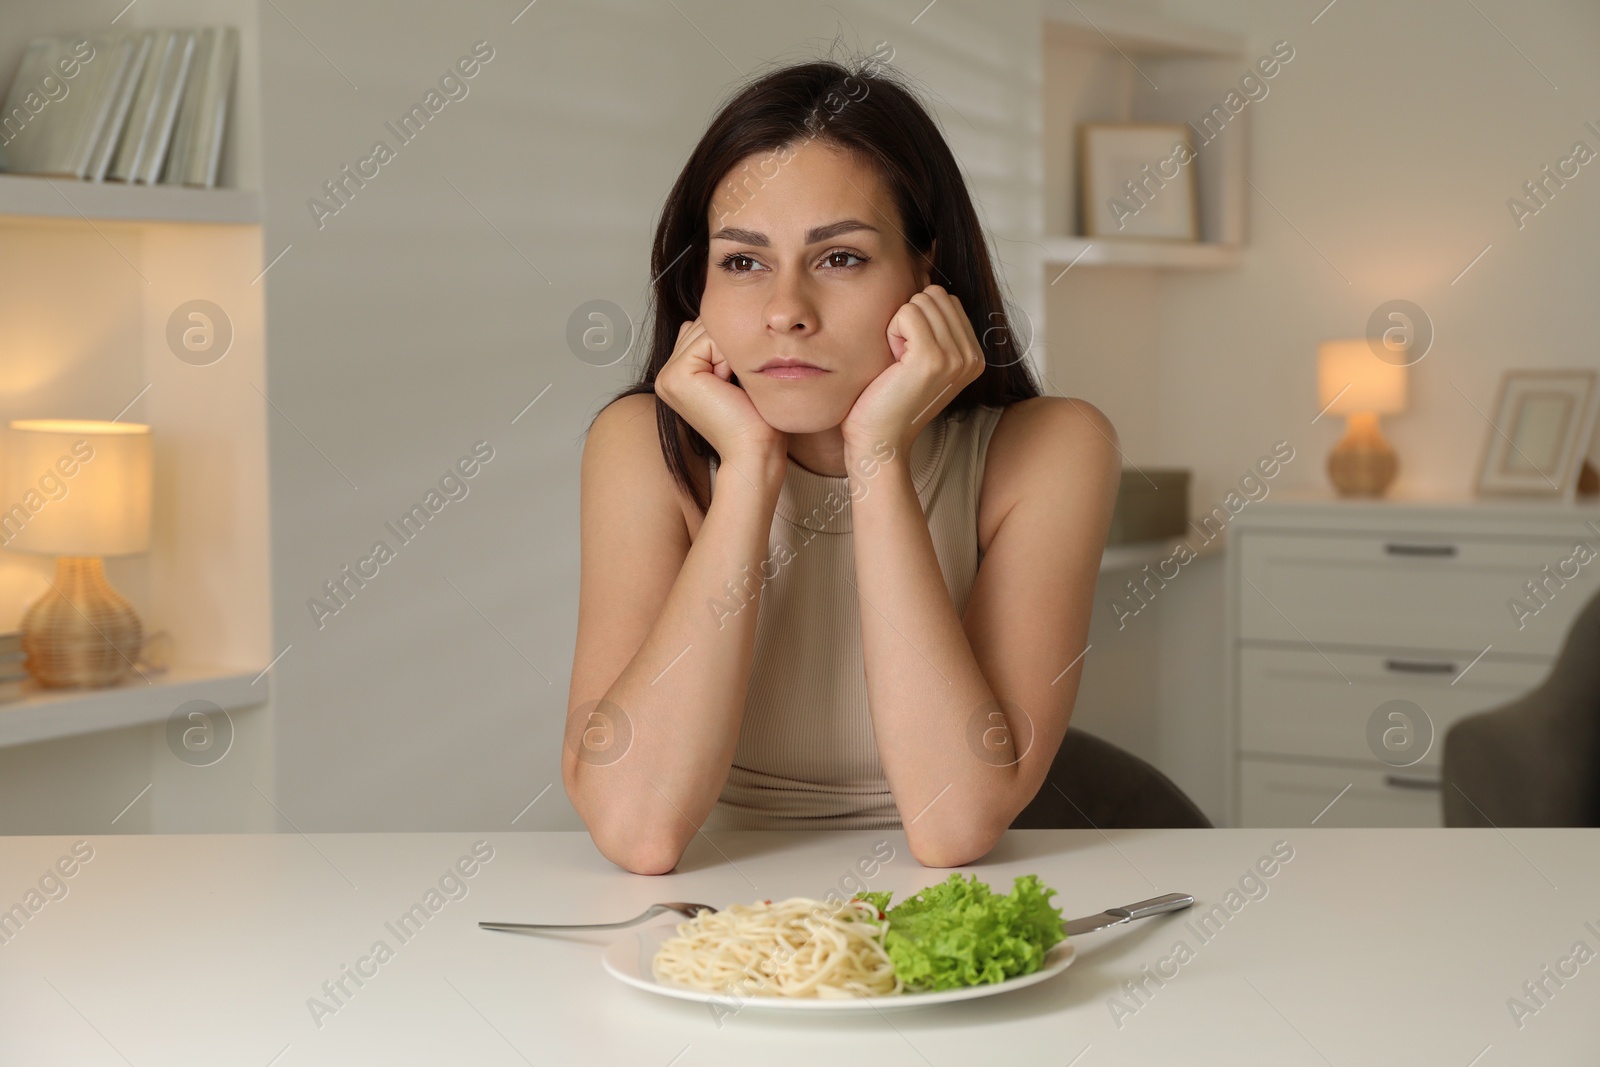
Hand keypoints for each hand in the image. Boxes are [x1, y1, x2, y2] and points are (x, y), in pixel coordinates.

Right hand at [654, 317, 785, 467]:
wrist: (753, 450)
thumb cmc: (753, 419)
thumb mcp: (731, 374)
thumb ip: (712, 348)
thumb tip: (698, 321)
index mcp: (675, 375)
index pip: (701, 330)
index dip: (728, 347)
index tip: (732, 383)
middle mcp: (666, 375)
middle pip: (702, 326)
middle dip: (727, 347)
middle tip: (732, 386)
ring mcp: (667, 376)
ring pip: (706, 330)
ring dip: (729, 353)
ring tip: (729, 386)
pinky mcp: (677, 376)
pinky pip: (709, 339)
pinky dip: (728, 357)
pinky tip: (727, 385)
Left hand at [841, 284, 985, 455]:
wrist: (878, 439)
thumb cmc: (887, 397)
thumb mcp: (916, 354)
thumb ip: (929, 318)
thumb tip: (924, 261)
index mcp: (974, 355)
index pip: (944, 298)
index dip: (916, 319)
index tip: (909, 358)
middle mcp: (973, 356)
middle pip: (934, 294)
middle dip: (908, 319)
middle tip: (900, 360)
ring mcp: (957, 358)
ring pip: (920, 301)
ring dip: (898, 327)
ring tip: (897, 363)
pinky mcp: (933, 359)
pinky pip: (906, 313)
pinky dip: (891, 333)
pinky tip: (892, 364)